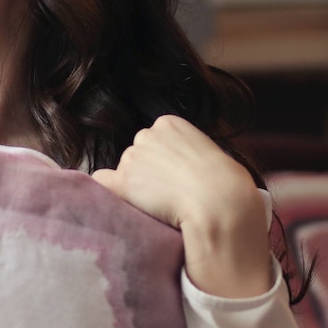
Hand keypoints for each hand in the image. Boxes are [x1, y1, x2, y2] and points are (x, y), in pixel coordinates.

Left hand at [91, 116, 275, 297]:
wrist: (220, 204)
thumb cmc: (226, 185)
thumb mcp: (210, 153)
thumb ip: (185, 151)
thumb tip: (173, 167)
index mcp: (169, 123)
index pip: (154, 141)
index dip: (165, 163)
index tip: (179, 177)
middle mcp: (145, 135)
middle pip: (136, 154)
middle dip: (147, 173)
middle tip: (169, 194)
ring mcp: (131, 158)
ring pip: (123, 172)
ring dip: (135, 187)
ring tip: (162, 204)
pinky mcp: (122, 182)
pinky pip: (101, 182)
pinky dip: (109, 193)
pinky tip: (126, 204)